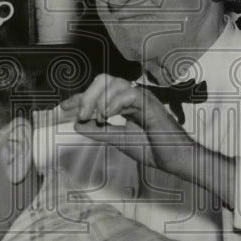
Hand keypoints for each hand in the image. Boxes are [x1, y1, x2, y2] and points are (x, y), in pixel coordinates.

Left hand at [60, 74, 194, 178]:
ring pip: (114, 82)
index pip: (99, 92)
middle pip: (104, 79)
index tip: (64, 108)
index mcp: (126, 103)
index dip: (79, 97)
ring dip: (98, 99)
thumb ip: (99, 131)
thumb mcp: (118, 140)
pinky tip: (107, 116)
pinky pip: (129, 93)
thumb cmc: (155, 149)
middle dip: (87, 95)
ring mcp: (143, 98)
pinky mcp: (151, 104)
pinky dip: (114, 103)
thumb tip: (77, 124)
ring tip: (96, 118)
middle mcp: (133, 96)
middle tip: (81, 115)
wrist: (177, 160)